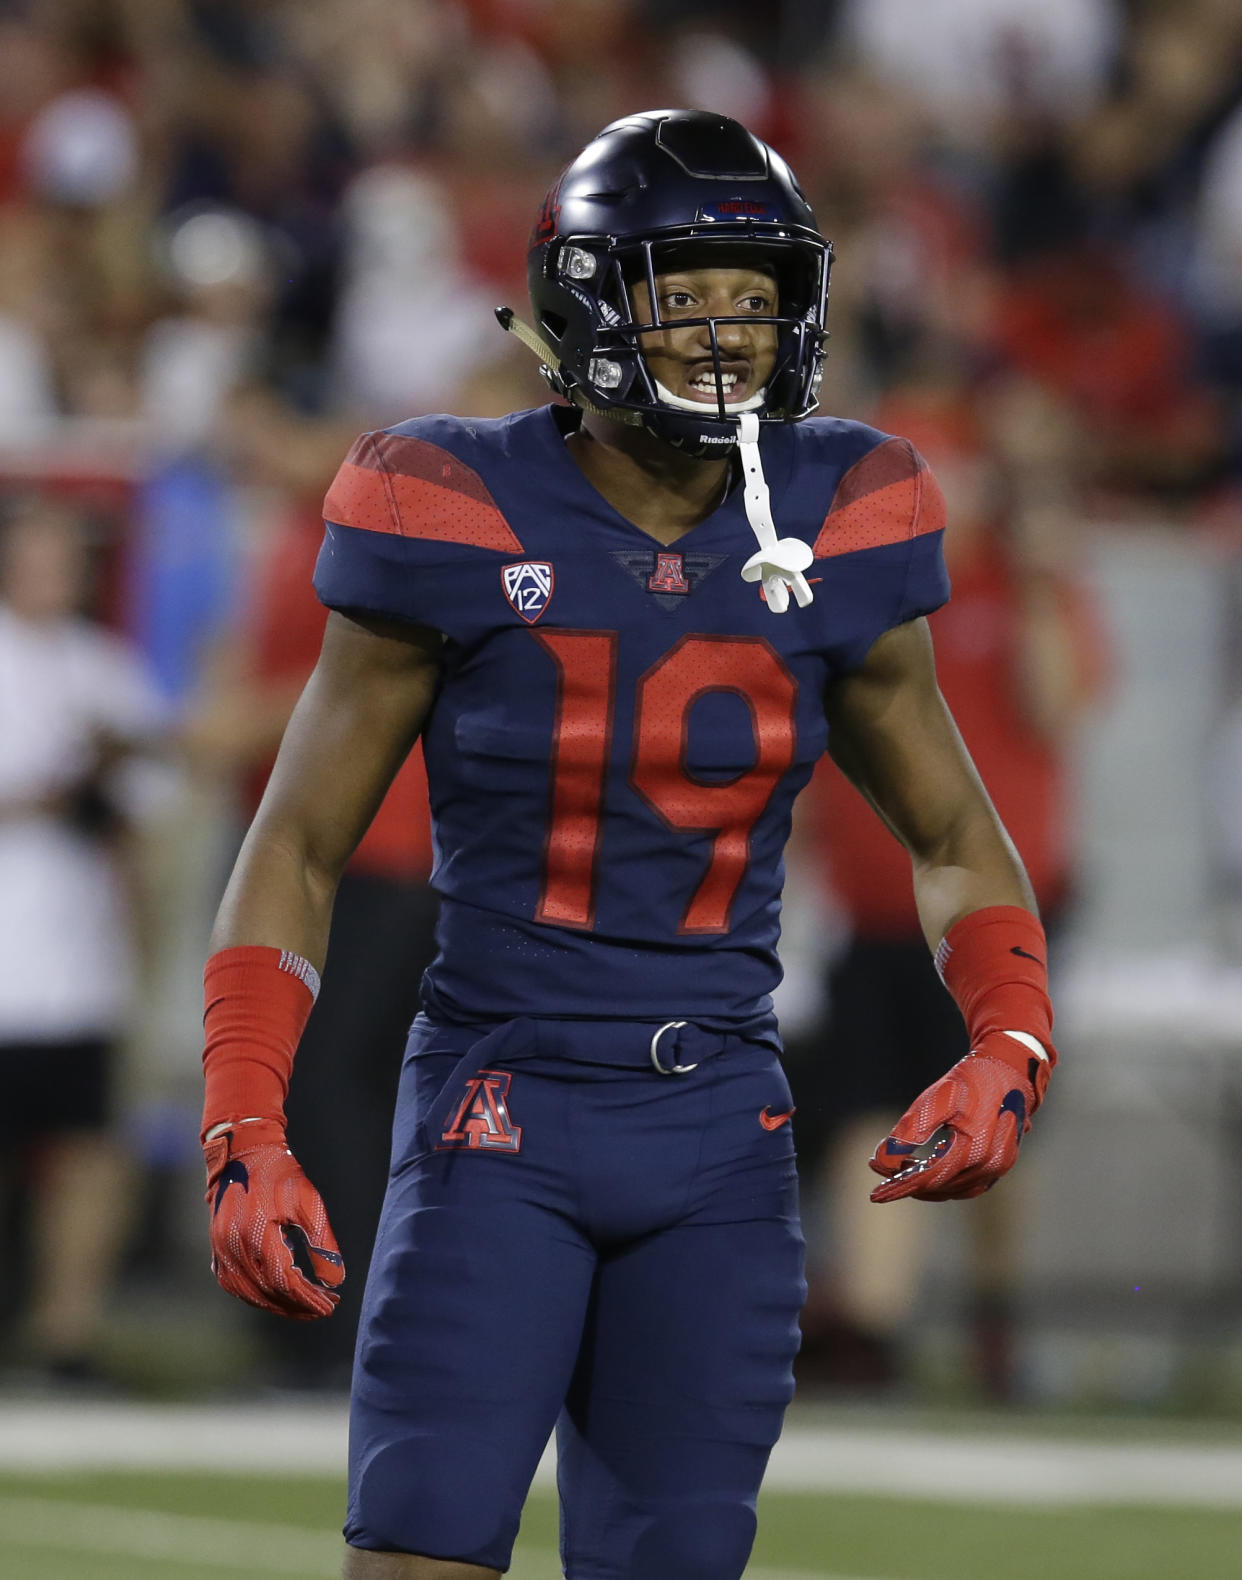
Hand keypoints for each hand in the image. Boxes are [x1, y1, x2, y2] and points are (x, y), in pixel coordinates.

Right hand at [203, 1121, 343, 1318]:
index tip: (330, 1305)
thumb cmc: (280, 1175)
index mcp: (258, 1235)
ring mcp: (221, 1250)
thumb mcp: (309, 1203)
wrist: (244, 1154)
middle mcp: (234, 1247)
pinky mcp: (217, 1248)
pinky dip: (255, 1295)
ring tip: (303, 1308)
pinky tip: (276, 1296)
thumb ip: (322, 1243)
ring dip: (277, 1305)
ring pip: (249, 1293)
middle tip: (323, 1308)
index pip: (285, 1281)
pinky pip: (234, 1284)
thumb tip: (335, 1281)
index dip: (308, 1298)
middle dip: (297, 1305)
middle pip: (267, 1292)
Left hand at [868, 1031, 1049, 1203]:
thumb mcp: (938, 1098)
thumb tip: (882, 1158)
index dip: (899, 1186)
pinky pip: (966, 1185)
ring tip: (898, 1172)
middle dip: (906, 1183)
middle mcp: (991, 1165)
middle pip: (939, 1187)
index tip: (875, 1193)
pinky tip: (925, 1170)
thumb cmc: (972, 1080)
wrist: (1009, 1069)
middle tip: (878, 1169)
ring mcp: (999, 1168)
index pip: (928, 1179)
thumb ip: (911, 1129)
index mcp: (975, 1149)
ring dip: (924, 1186)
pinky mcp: (999, 1165)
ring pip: (952, 1190)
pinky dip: (943, 1183)